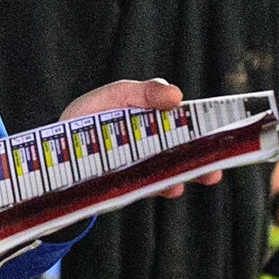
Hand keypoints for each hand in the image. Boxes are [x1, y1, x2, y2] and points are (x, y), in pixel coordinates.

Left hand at [61, 79, 221, 194]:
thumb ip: (144, 93)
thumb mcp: (114, 96)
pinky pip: (150, 186)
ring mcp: (143, 165)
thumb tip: (177, 96)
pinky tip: (172, 185)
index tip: (225, 126)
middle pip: (186, 148)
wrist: (53, 151)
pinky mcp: (129, 184)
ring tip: (208, 175)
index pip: (186, 119)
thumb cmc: (87, 117)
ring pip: (174, 169)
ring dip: (191, 172)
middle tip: (220, 162)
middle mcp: (154, 143)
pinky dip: (162, 185)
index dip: (207, 123)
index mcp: (155, 118)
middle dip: (205, 156)